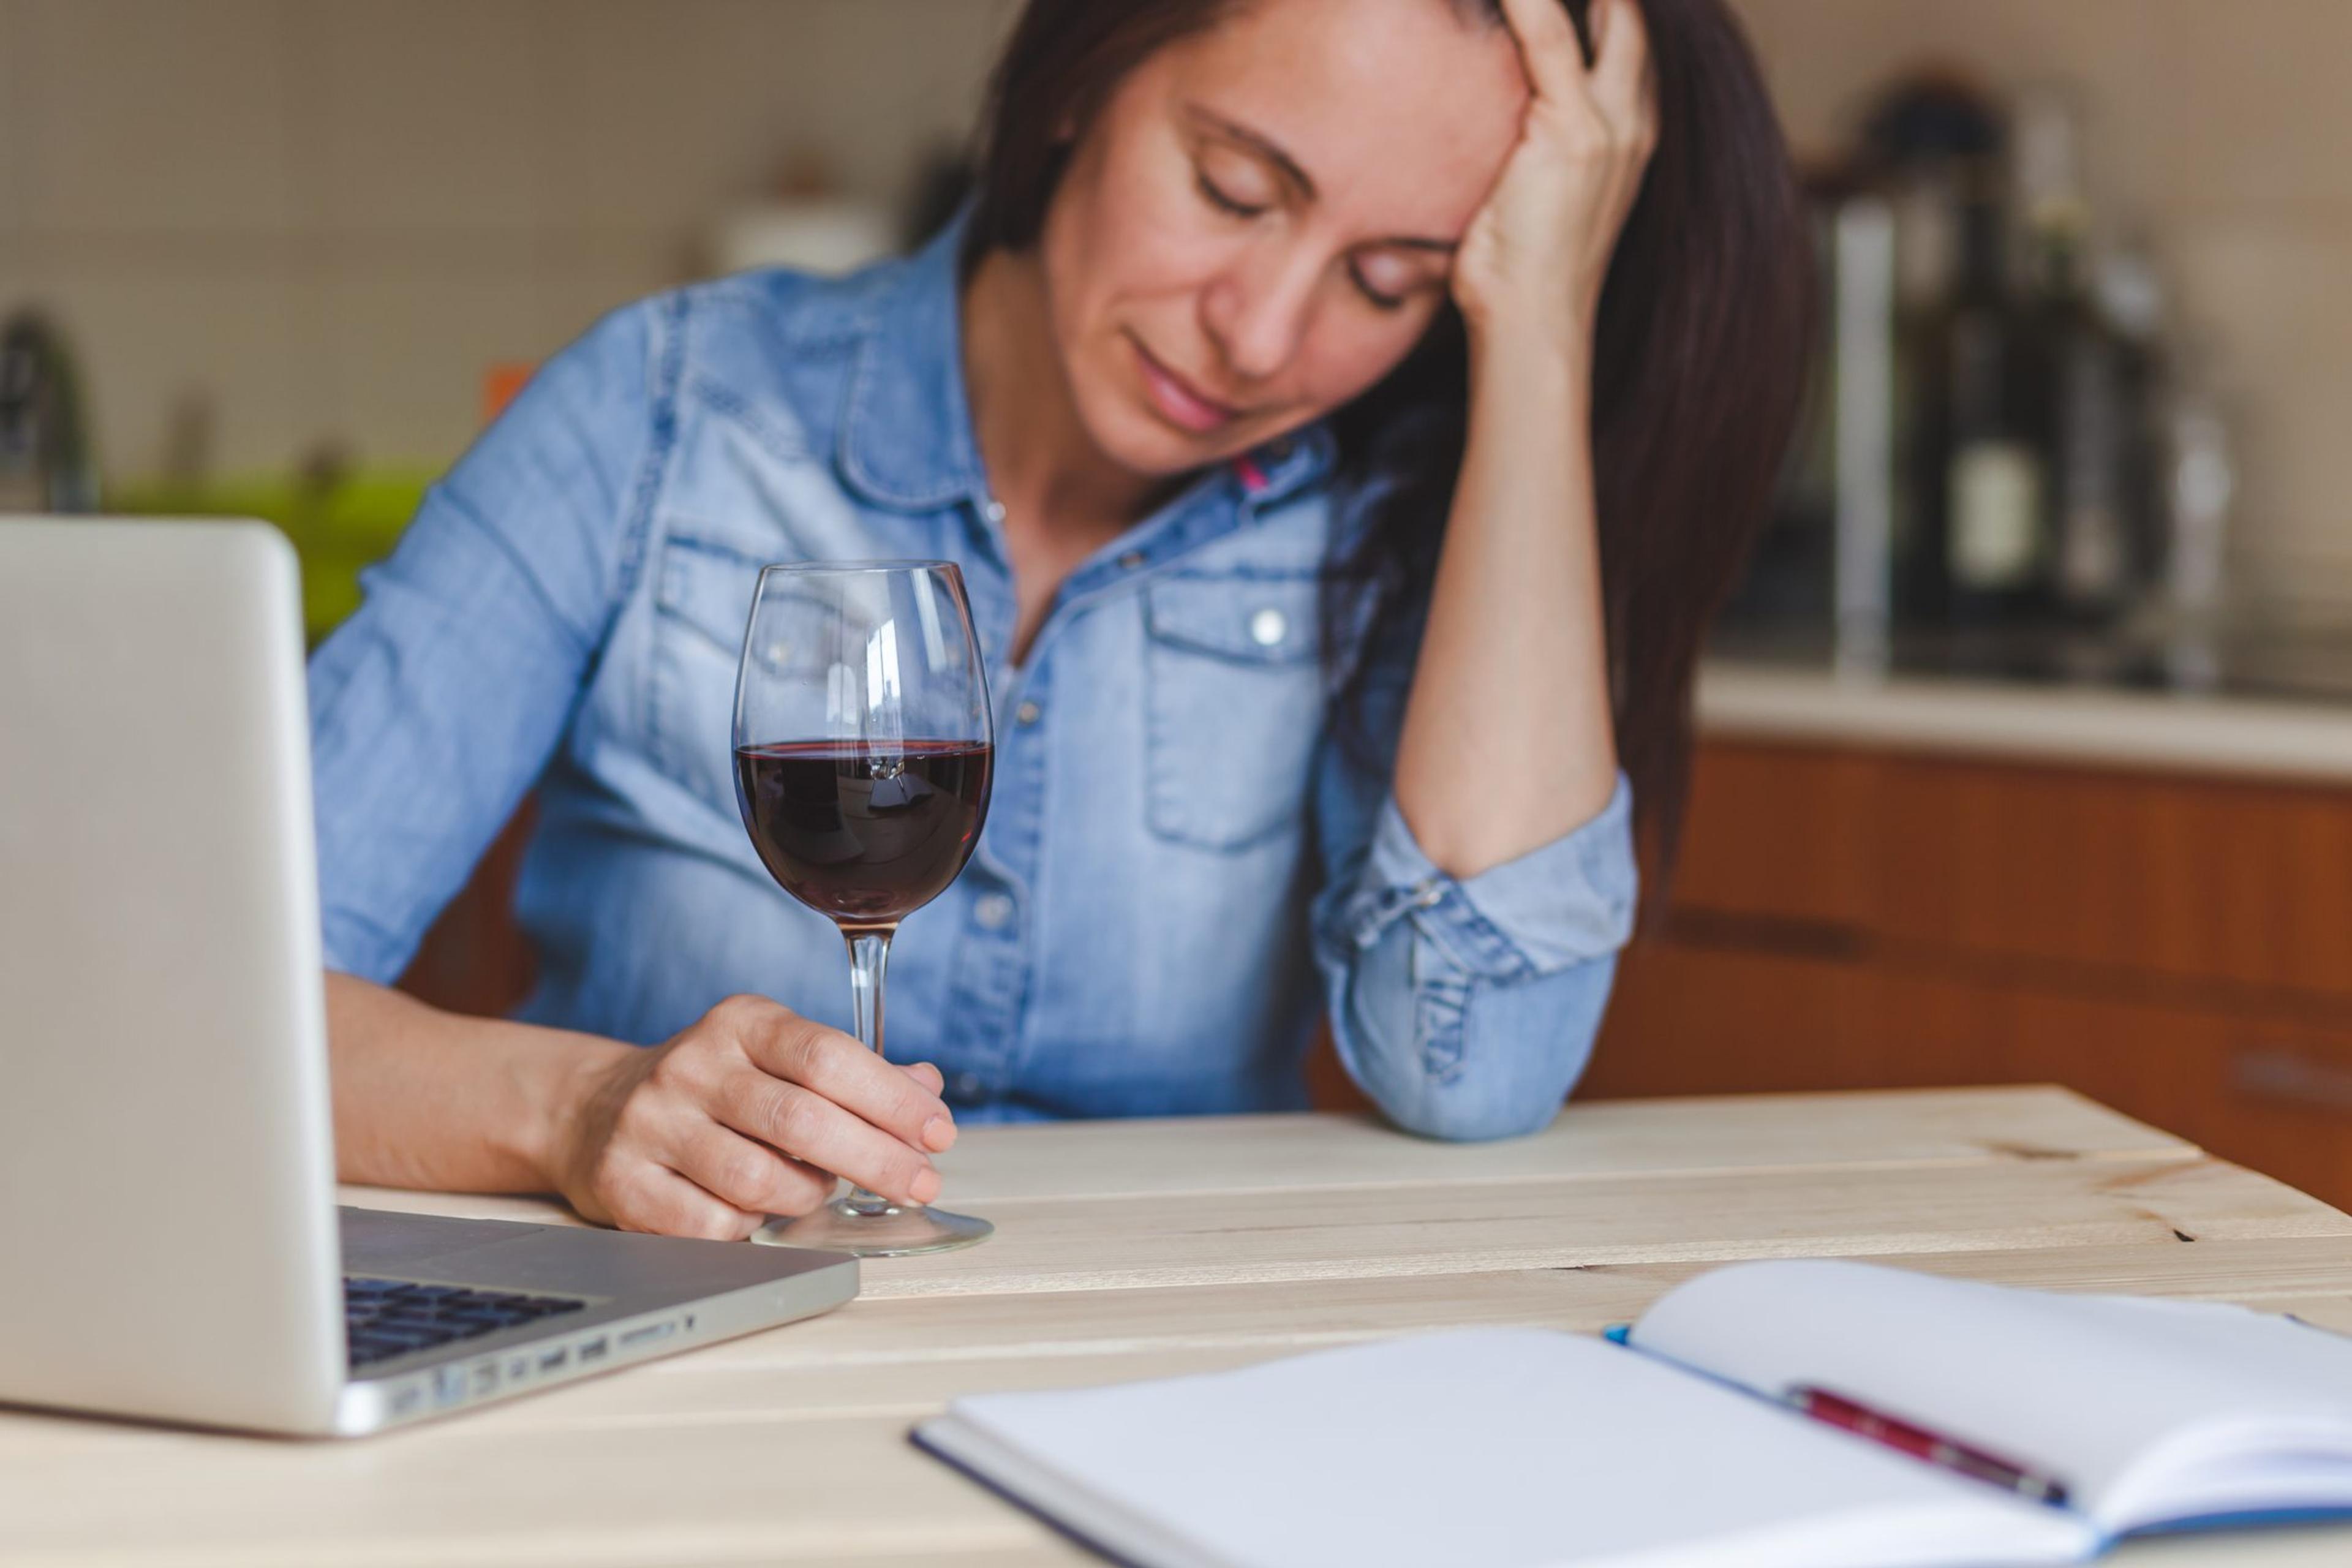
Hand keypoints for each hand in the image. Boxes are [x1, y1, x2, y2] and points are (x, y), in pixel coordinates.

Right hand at [547, 994, 956, 1239]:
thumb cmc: (717, 1089)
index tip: (938, 1133)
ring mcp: (651, 1124)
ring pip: (760, 1181)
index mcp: (741, 1022)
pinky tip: (756, 1212)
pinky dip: (752, 1228)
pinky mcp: (622, 1183)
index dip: (892, 1100)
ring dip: (809, 1196)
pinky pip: (713, 1226)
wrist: (594, 1110)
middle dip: (877, 1159)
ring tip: (818, 1190)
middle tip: (921, 1184)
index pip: (828, 1056)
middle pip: (801, 1121)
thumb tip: (927, 1089)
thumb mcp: (781, 1058)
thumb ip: (856, 1073)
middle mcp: (691, 1065)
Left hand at [1453, 0, 1657, 351]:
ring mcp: (1609, 125)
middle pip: (1628, 17)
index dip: (1607, 6)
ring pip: (1601, 14)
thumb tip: (1491, 137)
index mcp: (1629, 133)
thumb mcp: (1533, 194)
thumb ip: (1529, 147)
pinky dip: (1526, 3)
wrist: (1533, 327)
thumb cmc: (1519, 273)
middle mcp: (1631, 121)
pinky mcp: (1571, 133)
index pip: (1623, 39)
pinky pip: (1545, 36)